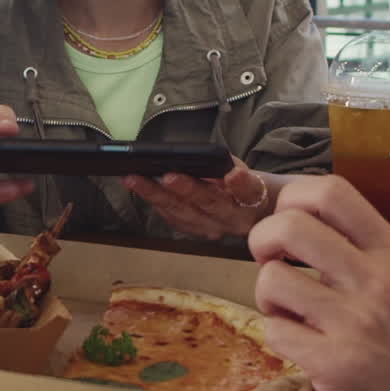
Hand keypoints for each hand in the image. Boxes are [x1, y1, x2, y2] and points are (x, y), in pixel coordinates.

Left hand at [123, 158, 269, 239]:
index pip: (249, 192)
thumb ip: (227, 167)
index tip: (232, 173)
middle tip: (167, 176)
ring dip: (158, 196)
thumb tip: (199, 159)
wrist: (254, 212)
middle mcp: (234, 219)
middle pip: (210, 204)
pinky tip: (140, 189)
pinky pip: (174, 219)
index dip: (240, 184)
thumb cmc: (246, 184)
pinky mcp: (198, 232)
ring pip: (184, 214)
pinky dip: (157, 203)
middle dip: (187, 189)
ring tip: (135, 179)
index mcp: (254, 199)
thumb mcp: (247, 170)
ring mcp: (215, 229)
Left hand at [249, 175, 389, 390]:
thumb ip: (355, 244)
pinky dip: (277, 335)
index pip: (331, 192)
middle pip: (290, 226)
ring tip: (287, 309)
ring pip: (272, 278)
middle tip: (270, 261)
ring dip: (267, 295)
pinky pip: (274, 329)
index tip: (286, 220)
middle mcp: (376, 280)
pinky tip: (299, 343)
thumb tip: (293, 214)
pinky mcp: (335, 362)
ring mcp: (356, 322)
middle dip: (263, 240)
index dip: (292, 198)